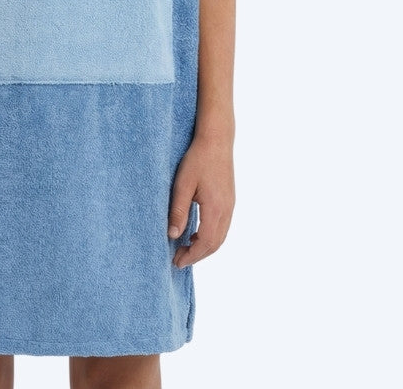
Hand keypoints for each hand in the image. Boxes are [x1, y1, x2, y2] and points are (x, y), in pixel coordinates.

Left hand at [167, 135, 234, 267]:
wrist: (217, 140)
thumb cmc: (197, 159)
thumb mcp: (182, 184)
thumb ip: (178, 211)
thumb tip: (173, 235)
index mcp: (215, 209)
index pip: (205, 243)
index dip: (191, 255)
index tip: (176, 261)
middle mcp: (226, 210)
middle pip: (215, 244)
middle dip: (197, 255)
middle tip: (179, 259)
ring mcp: (230, 206)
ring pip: (220, 237)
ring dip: (205, 247)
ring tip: (186, 249)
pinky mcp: (229, 200)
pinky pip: (222, 226)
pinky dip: (210, 236)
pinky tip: (197, 233)